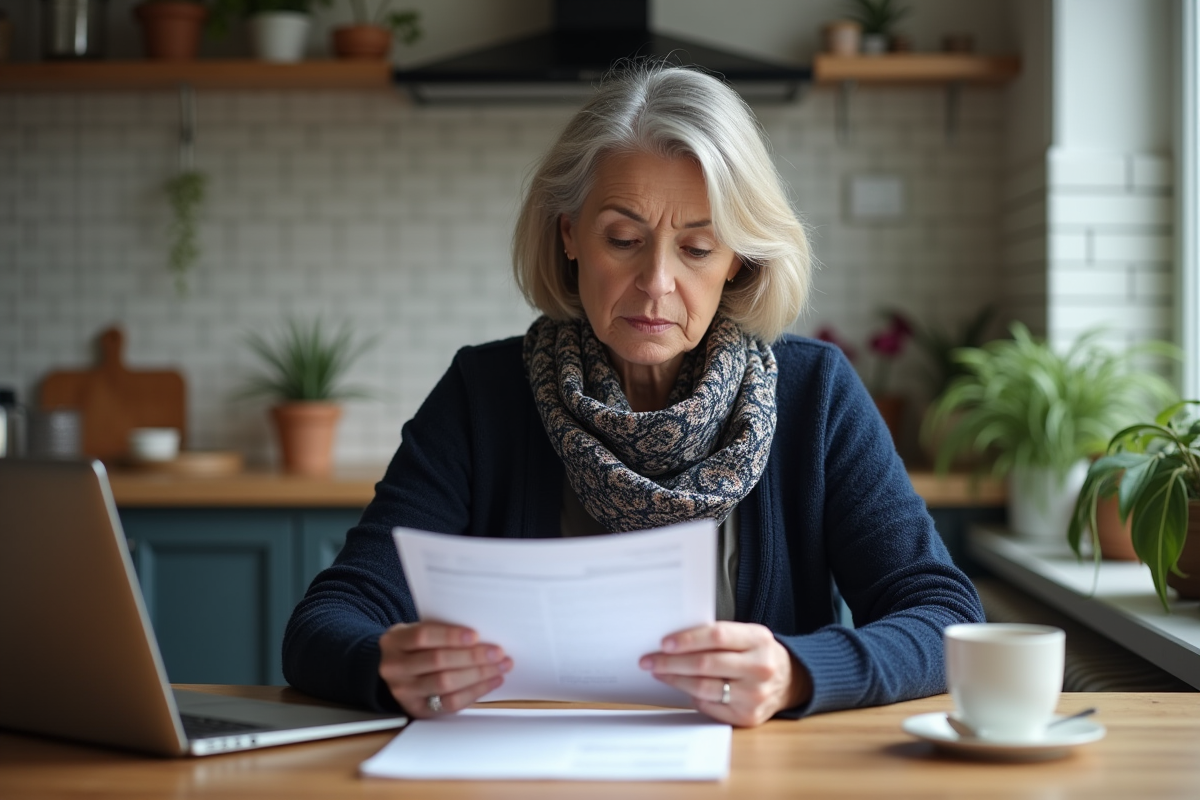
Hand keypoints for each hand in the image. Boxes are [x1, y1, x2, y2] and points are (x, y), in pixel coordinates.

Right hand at [378, 621, 512, 717]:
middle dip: (472, 657)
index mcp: (394, 641)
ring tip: (500, 667)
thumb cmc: (416, 647)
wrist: (397, 671)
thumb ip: (441, 632)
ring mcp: (403, 691)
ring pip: (445, 683)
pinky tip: (491, 681)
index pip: (422, 636)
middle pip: (437, 661)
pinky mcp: (417, 709)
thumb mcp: (418, 631)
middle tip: (497, 653)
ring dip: (478, 675)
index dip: (451, 636)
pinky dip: (475, 691)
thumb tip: (482, 637)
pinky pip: (450, 703)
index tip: (476, 635)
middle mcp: (394, 667)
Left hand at [638, 621, 810, 726]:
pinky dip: (691, 696)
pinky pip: (709, 705)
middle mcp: (759, 668)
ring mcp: (754, 695)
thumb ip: (719, 636)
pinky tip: (681, 687)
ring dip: (675, 680)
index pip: (717, 636)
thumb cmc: (758, 653)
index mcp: (759, 640)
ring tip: (659, 672)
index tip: (664, 643)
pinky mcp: (747, 717)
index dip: (688, 639)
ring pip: (704, 687)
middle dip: (671, 662)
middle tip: (649, 660)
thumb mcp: (748, 635)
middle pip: (706, 664)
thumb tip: (674, 641)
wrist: (789, 681)